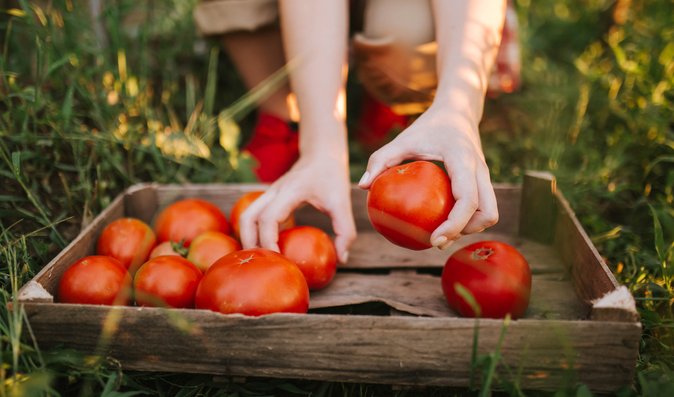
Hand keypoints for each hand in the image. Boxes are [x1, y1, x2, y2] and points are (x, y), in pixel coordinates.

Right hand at [239, 151, 355, 263]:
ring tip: (259, 257)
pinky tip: (266, 246)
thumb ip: (345, 231)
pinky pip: (254, 215)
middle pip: (248, 217)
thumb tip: (341, 259)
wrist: (322, 154)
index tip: (278, 258)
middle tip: (262, 263)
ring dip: (247, 237)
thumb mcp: (342, 203)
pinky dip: (254, 231)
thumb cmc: (332, 177)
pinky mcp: (270, 197)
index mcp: (290, 191)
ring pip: (246, 216)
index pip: (269, 218)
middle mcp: (275, 191)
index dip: (268, 241)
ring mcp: (270, 193)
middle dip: (250, 242)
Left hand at [358, 104, 497, 248]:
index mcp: (464, 161)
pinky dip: (466, 219)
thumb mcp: (403, 139)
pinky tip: (441, 222)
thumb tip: (362, 186)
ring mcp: (485, 177)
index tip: (434, 239)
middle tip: (438, 240)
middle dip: (466, 232)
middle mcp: (481, 171)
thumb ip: (382, 159)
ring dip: (468, 228)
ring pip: (488, 213)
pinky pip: (481, 207)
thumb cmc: (428, 126)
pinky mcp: (482, 181)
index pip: (468, 200)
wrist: (458, 110)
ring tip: (440, 233)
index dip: (455, 225)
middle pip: (488, 213)